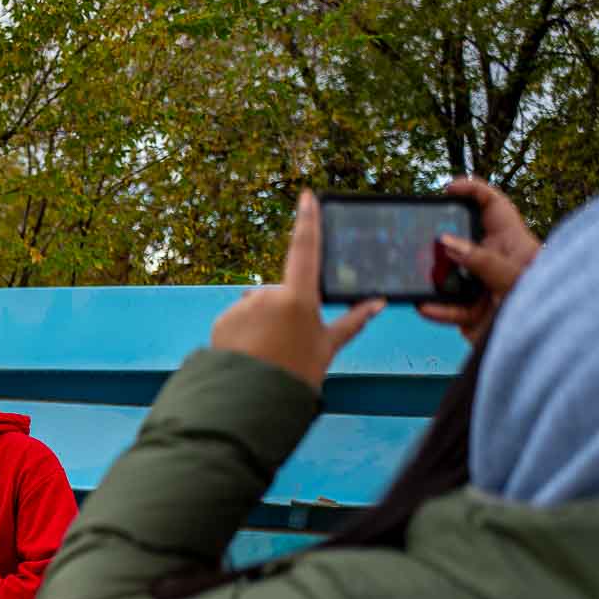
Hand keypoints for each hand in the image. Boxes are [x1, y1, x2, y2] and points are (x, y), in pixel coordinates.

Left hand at [210, 191, 383, 391]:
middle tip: (289, 345)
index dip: (307, 221)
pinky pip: (239, 320)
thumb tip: (377, 303)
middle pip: (281, 292)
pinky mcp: (222, 321)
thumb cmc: (294, 376)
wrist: (250, 401)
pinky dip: (245, 333)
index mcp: (298, 298)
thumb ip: (351, 321)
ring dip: (264, 323)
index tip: (307, 197)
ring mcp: (242, 307)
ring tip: (269, 354)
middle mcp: (267, 295)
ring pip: (259, 307)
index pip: (305, 249)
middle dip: (286, 310)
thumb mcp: (327, 348)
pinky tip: (250, 355)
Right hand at [420, 178, 542, 343]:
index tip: (448, 189)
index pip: (493, 206)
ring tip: (419, 277)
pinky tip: (425, 307)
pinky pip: (446, 307)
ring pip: (449, 275)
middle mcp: (495, 261)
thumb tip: (447, 243)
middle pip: (464, 240)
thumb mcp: (511, 279)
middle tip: (421, 236)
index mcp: (513, 243)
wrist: (537, 349)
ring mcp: (481, 286)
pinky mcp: (470, 312)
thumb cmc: (539, 308)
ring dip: (434, 279)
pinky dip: (434, 308)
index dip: (472, 191)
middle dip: (442, 239)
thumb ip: (481, 261)